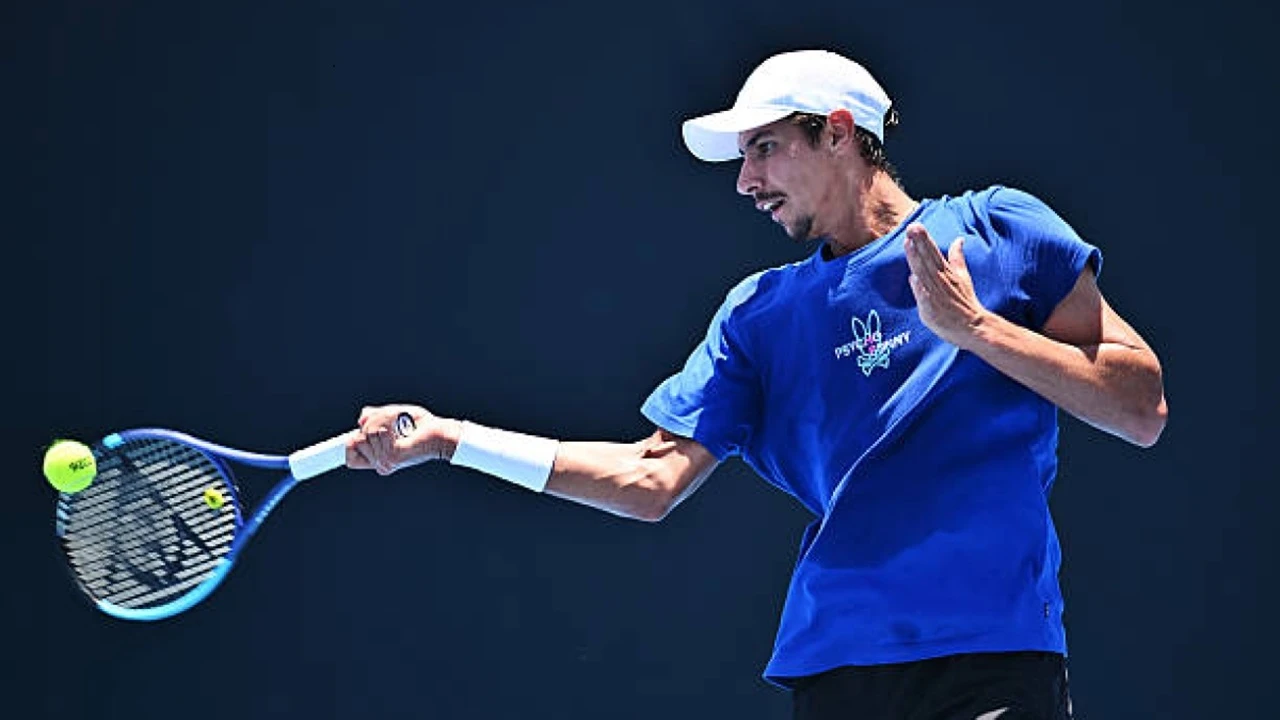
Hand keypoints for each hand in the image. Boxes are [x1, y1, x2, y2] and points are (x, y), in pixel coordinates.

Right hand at [347, 403, 453, 475]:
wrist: (441, 433)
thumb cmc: (420, 426)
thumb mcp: (392, 418)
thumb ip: (373, 417)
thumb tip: (361, 419)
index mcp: (378, 458)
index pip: (350, 458)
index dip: (347, 448)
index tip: (346, 442)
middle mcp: (380, 463)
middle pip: (354, 439)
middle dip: (371, 423)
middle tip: (392, 423)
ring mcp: (385, 461)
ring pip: (367, 432)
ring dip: (384, 420)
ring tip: (400, 425)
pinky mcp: (393, 456)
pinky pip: (378, 431)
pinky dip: (390, 422)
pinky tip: (403, 428)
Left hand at [904, 223, 987, 348]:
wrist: (972, 326)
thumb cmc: (964, 301)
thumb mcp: (962, 276)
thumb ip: (957, 258)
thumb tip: (959, 239)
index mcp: (946, 272)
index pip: (933, 252)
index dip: (924, 240)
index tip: (915, 226)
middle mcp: (940, 280)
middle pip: (927, 259)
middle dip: (919, 243)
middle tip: (911, 227)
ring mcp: (936, 294)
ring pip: (923, 274)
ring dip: (916, 260)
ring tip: (908, 244)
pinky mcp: (932, 310)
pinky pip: (925, 298)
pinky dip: (920, 289)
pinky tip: (913, 278)